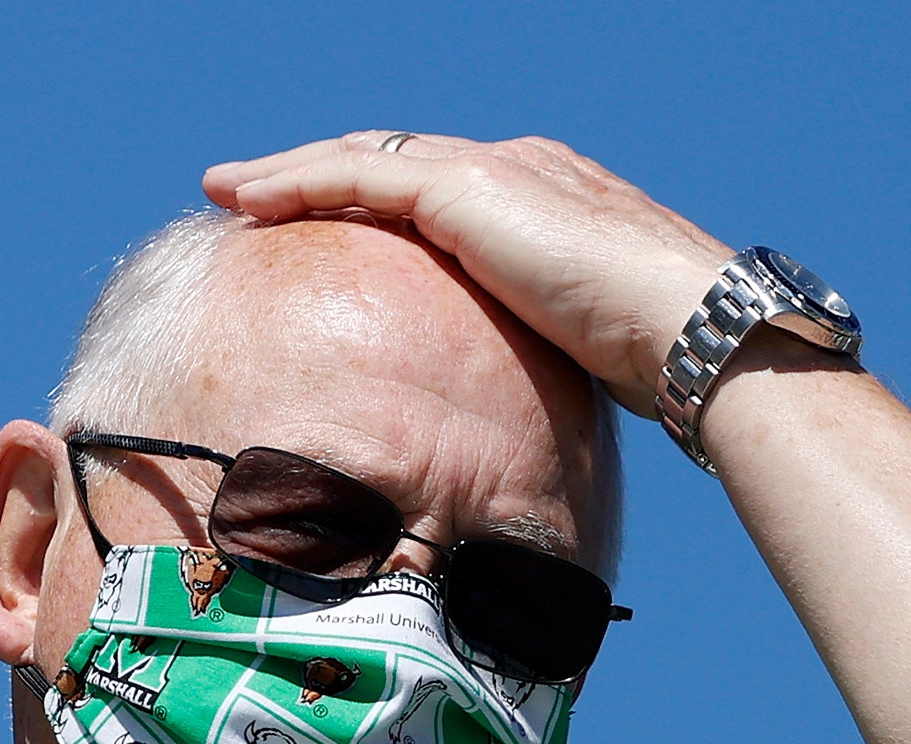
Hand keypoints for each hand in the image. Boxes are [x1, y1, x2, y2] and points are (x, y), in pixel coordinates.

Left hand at [205, 134, 733, 409]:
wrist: (684, 324)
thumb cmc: (647, 356)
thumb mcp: (565, 347)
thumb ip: (522, 352)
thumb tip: (497, 420)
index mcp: (535, 199)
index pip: (430, 188)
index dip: (367, 201)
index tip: (317, 224)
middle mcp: (508, 168)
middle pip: (384, 159)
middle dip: (313, 172)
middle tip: (248, 191)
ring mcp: (485, 171)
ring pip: (358, 157)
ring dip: (286, 170)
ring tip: (226, 186)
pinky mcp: (463, 187)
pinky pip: (357, 175)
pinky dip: (298, 181)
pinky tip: (248, 198)